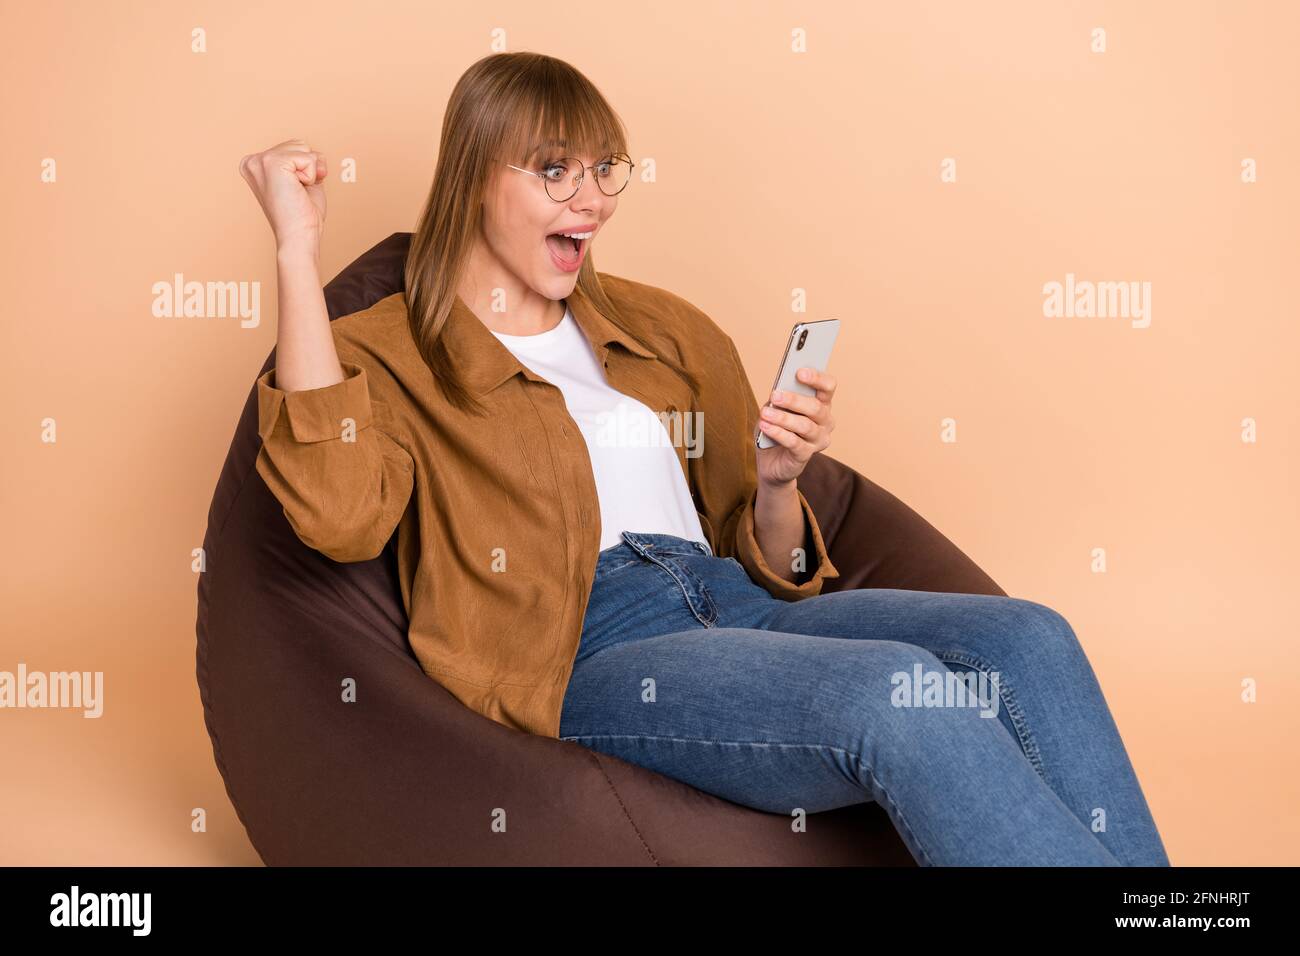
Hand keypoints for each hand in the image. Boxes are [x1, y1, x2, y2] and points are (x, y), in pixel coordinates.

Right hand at [238, 138, 328, 254]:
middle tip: (298, 192)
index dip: (305, 169)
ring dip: (310, 172)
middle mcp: (252, 160)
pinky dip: (311, 176)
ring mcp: (260, 160)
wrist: (298, 236)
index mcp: (255, 165)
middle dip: (309, 167)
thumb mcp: (302, 181)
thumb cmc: (301, 215)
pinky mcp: (272, 163)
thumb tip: (318, 156)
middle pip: (299, 144)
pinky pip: (308, 158)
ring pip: (304, 148)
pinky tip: (298, 190)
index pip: (294, 148)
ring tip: (297, 191)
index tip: (293, 191)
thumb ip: (305, 162)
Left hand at [756, 367, 836, 485]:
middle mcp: (826, 421)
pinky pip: (794, 442)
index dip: (817, 378)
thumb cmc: (775, 429)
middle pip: (816, 407)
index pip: (828, 387)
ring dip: (783, 418)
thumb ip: (780, 399)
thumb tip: (778, 390)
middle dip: (794, 400)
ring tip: (765, 412)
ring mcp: (818, 439)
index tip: (799, 372)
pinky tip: (765, 426)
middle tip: (775, 395)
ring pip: (805, 425)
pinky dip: (778, 433)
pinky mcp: (806, 455)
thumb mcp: (776, 409)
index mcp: (822, 404)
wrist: (770, 461)